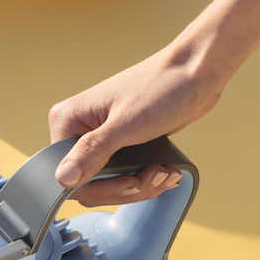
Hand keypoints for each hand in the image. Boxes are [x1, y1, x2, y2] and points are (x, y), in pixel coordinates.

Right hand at [47, 43, 224, 205]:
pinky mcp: (121, 144)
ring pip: (109, 183)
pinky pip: (124, 176)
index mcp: (69, 121)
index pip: (67, 176)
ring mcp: (100, 138)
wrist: (196, 71)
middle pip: (89, 184)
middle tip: (153, 176)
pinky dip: (147, 179)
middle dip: (126, 187)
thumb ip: (92, 152)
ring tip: (165, 171)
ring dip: (141, 185)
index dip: (99, 187)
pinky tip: (165, 170)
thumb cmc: (163, 85)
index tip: (131, 183)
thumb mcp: (126, 124)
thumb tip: (62, 178)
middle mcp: (80, 130)